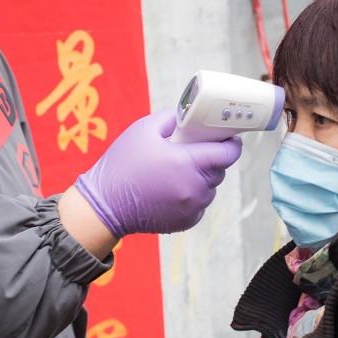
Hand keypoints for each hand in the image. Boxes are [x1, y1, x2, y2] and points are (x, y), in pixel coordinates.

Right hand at [74, 109, 241, 237]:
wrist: (105, 205)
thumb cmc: (122, 165)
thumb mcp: (143, 129)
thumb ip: (171, 117)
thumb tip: (188, 117)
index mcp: (187, 162)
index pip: (227, 153)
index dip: (232, 143)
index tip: (229, 138)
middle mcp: (194, 188)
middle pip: (219, 170)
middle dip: (210, 159)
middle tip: (191, 151)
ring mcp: (191, 207)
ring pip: (210, 188)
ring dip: (201, 179)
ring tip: (176, 172)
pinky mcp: (186, 221)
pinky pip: (199, 204)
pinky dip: (192, 196)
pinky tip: (171, 190)